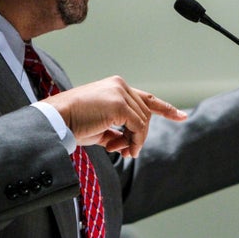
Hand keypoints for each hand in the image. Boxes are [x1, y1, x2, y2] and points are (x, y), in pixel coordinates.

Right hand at [43, 76, 187, 157]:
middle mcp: (120, 85)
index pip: (146, 98)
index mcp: (115, 87)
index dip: (165, 108)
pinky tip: (122, 149)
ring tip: (119, 151)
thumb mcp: (100, 128)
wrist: (57, 120)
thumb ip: (117, 131)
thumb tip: (129, 144)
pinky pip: (138, 127)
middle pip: (146, 114)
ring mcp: (120, 93)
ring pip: (143, 122)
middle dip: (139, 136)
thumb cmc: (73, 124)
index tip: (181, 116)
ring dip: (135, 141)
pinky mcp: (119, 104)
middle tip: (125, 151)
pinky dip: (134, 141)